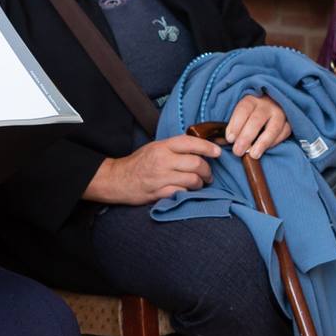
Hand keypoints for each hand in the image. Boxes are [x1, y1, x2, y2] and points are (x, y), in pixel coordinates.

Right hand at [90, 135, 221, 204]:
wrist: (117, 179)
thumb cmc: (138, 163)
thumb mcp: (155, 148)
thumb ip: (174, 147)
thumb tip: (199, 147)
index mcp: (162, 146)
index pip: (191, 142)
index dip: (208, 147)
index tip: (218, 152)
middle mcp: (162, 160)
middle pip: (195, 163)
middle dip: (207, 170)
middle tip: (208, 174)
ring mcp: (160, 177)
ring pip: (192, 180)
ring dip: (200, 184)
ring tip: (199, 184)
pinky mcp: (158, 193)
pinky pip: (182, 193)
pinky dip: (188, 193)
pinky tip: (187, 192)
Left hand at [224, 94, 291, 159]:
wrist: (274, 104)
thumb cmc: (252, 112)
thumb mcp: (241, 112)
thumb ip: (234, 124)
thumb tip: (224, 140)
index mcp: (252, 99)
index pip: (243, 109)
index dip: (236, 124)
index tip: (229, 139)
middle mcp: (267, 104)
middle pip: (257, 120)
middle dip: (246, 137)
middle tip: (237, 151)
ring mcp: (280, 112)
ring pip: (273, 127)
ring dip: (262, 142)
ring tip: (253, 155)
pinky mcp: (290, 121)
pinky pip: (284, 132)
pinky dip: (275, 142)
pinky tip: (265, 149)